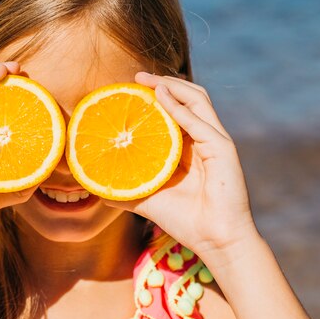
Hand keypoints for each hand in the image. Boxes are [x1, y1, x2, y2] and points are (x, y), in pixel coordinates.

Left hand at [103, 72, 258, 262]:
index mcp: (190, 148)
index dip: (155, 97)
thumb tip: (97, 189)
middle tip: (137, 77)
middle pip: (187, 98)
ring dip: (171, 85)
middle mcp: (203, 140)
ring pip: (196, 100)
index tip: (129, 90)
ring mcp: (215, 141)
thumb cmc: (185, 221)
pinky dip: (178, 107)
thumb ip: (126, 191)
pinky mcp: (222, 148)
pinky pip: (198, 121)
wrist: (215, 241)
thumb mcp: (148, 200)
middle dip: (162, 83)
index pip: (175, 112)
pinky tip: (160, 97)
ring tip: (147, 79)